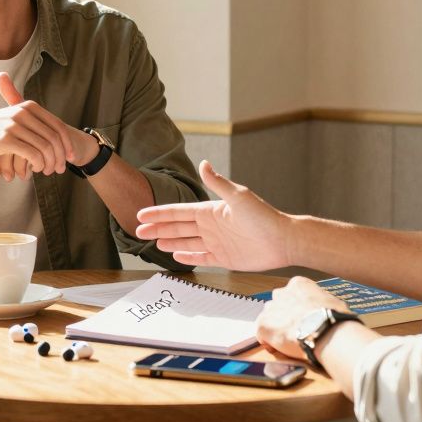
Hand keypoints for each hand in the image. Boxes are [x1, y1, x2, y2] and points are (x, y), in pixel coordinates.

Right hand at [0, 71, 75, 179]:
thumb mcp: (12, 117)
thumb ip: (32, 121)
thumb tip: (56, 133)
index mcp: (28, 106)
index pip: (57, 125)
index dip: (67, 143)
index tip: (71, 157)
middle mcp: (23, 112)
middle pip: (54, 137)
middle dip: (61, 156)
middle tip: (61, 169)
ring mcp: (15, 125)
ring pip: (45, 147)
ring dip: (50, 163)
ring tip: (47, 171)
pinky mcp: (7, 139)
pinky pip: (32, 154)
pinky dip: (38, 164)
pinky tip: (35, 170)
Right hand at [134, 160, 292, 269]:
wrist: (283, 240)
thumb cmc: (263, 216)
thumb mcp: (238, 197)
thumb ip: (218, 183)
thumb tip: (204, 163)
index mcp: (210, 210)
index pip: (178, 212)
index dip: (159, 213)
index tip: (142, 214)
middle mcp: (210, 226)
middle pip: (177, 228)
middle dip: (157, 229)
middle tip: (138, 231)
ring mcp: (216, 243)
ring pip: (186, 242)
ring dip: (169, 242)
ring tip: (153, 242)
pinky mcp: (224, 258)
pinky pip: (200, 258)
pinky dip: (187, 257)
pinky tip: (175, 256)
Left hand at [256, 276, 349, 359]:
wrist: (325, 331)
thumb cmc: (334, 318)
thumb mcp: (331, 301)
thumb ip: (320, 302)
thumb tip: (324, 309)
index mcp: (298, 284)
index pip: (292, 294)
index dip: (297, 309)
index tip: (303, 319)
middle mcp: (281, 293)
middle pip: (277, 304)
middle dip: (283, 316)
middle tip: (296, 330)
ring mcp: (271, 308)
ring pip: (268, 318)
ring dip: (276, 328)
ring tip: (289, 341)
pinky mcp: (263, 325)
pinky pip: (262, 335)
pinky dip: (269, 343)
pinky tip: (282, 349)